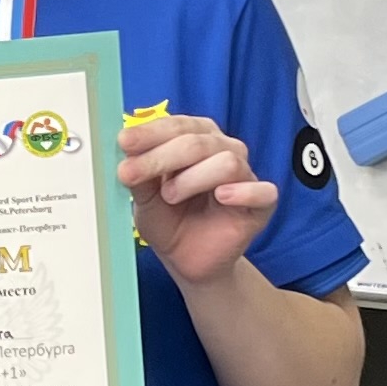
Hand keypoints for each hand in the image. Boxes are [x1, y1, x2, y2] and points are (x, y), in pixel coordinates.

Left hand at [116, 113, 277, 288]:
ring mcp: (245, 175)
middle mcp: (224, 149)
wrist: (187, 260)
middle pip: (197, 142)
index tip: (123, 143)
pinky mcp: (262, 204)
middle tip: (131, 174)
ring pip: (226, 162)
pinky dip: (242, 192)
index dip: (150, 133)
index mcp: (197, 138)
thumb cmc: (169, 220)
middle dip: (160, 157)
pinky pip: (263, 191)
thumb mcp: (144, 197)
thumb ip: (140, 174)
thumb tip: (127, 152)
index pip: (178, 126)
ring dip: (192, 178)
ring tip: (170, 197)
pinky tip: (221, 197)